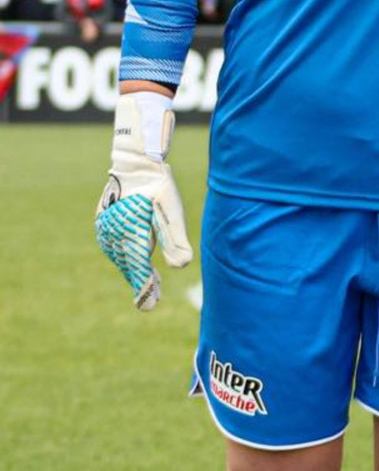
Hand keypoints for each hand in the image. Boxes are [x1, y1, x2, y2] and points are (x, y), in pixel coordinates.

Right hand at [95, 91, 192, 309]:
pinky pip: (114, 247)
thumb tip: (182, 266)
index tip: (149, 306)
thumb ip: (175, 238)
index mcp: (131, 234)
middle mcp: (113, 235)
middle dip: (140, 282)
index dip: (144, 287)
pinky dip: (124, 258)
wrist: (136, 164)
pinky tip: (134, 265)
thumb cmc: (159, 187)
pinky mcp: (103, 224)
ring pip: (120, 257)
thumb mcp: (172, 211)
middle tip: (150, 302)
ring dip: (132, 271)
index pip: (138, 268)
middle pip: (128, 265)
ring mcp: (105, 230)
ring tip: (146, 287)